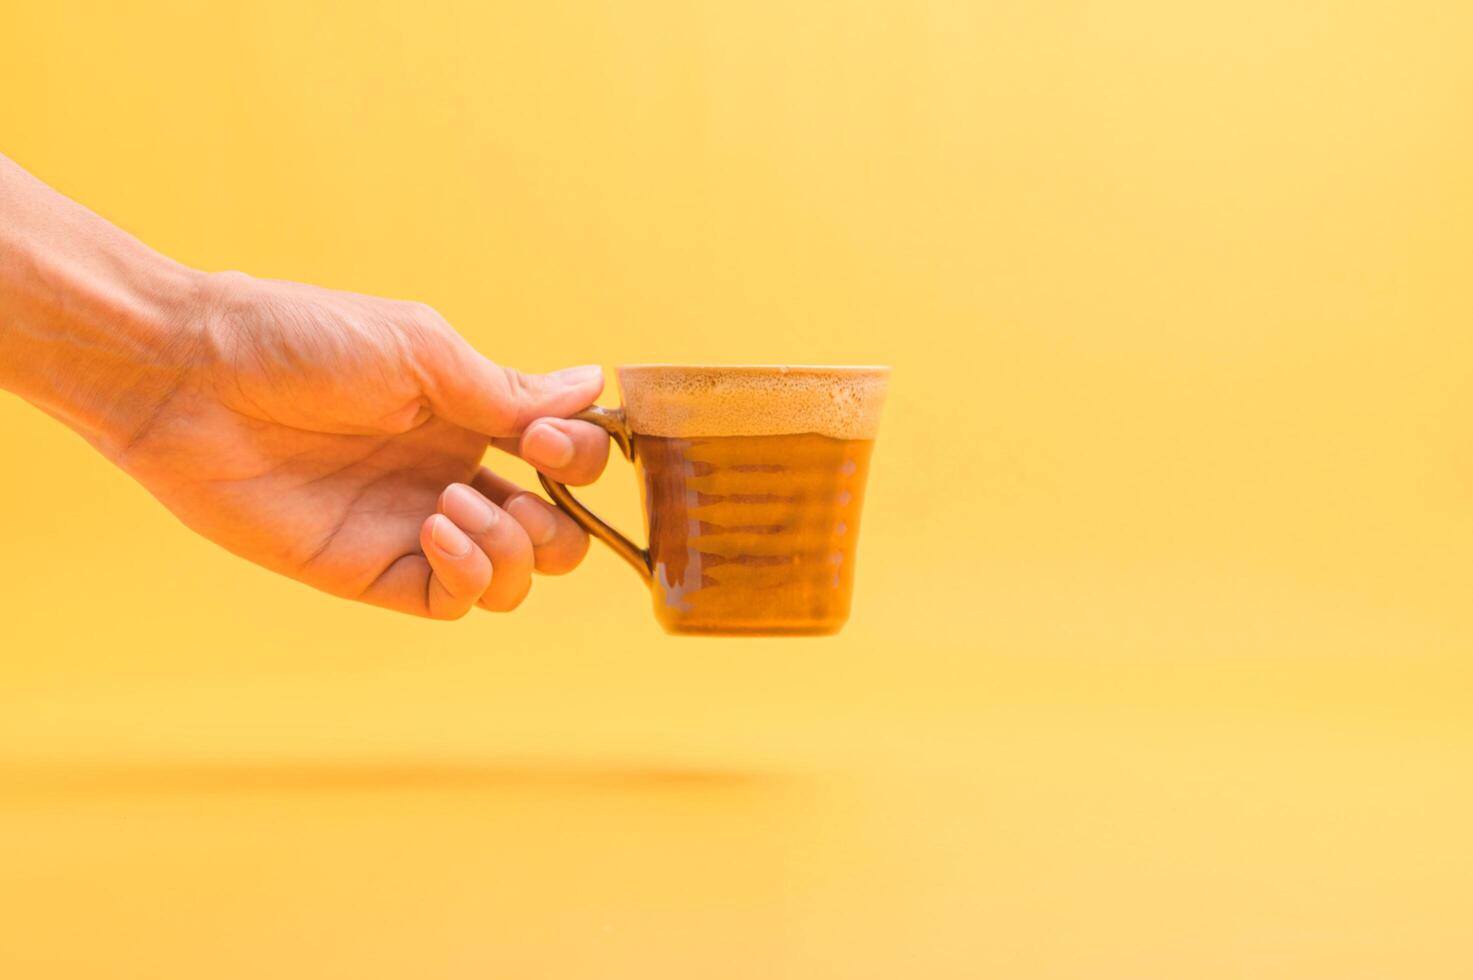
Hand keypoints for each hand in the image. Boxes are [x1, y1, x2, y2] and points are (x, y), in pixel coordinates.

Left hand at [110, 271, 611, 618]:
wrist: (192, 378)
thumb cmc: (301, 341)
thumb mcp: (421, 351)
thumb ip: (506, 389)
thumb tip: (593, 386)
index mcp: (470, 419)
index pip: (566, 462)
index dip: (581, 460)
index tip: (550, 440)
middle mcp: (453, 477)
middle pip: (555, 536)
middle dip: (562, 522)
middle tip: (527, 481)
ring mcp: (413, 529)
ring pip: (514, 579)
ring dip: (514, 549)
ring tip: (456, 506)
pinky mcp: (371, 571)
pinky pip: (452, 602)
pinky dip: (468, 573)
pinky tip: (435, 525)